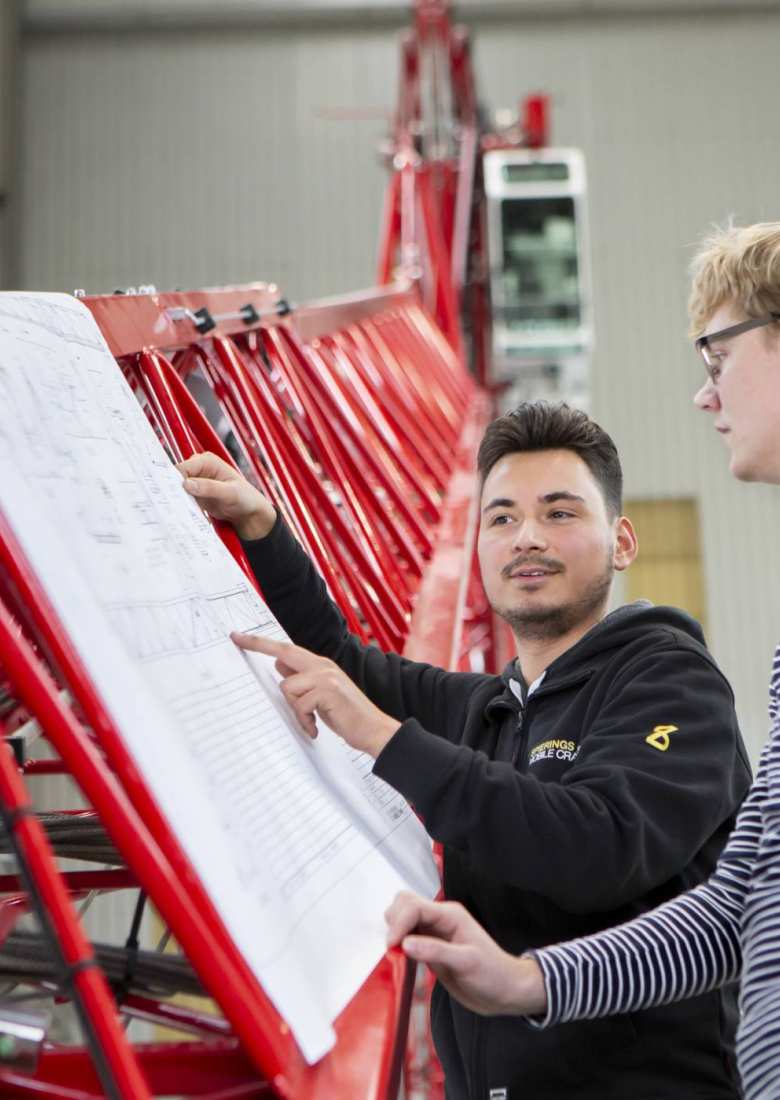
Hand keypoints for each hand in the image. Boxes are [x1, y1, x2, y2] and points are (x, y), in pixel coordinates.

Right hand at [177, 452, 275, 540]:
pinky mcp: (194, 494)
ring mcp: (195, 481)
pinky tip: (181, 514)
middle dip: (173, 491)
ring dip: (176, 500)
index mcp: (207, 461)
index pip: (183, 468)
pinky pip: (181, 499)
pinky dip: (181, 505)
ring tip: (176, 511)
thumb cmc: (245, 498)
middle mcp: (199, 468)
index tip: (170, 494)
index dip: (173, 480)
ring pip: (177, 489)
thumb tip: (186, 484)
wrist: (249, 513)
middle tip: (171, 506)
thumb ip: (209, 487)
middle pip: (176, 478)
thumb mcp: (229, 493)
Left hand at [232, 633, 399, 756]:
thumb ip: (303, 681)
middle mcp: (322, 665)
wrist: (374, 729)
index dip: (262, 643)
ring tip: (309, 721)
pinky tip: (315, 727)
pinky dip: (304, 720)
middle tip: (235, 638)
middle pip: (284, 651)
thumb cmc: (347, 715)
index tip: (240, 636)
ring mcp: (326, 676)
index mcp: (320, 665)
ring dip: (294, 709)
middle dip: (257, 644)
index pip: (287, 649)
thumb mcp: (321, 695)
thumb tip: (280, 669)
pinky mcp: (328, 690)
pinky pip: (299, 705)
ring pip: (287, 687)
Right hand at [385, 892, 547, 1017]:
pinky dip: (399, 944)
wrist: (504, 991)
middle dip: (394, 921)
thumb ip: (435, 951)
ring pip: (403, 918)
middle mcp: (439, 919)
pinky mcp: (429, 948)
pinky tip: (403, 958)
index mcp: (450, 915)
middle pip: (405, 903)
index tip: (393, 945)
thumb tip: (405, 944)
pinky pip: (407, 937)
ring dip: (395, 931)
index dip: (400, 922)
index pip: (414, 906)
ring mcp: (433, 933)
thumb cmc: (493, 974)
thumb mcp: (466, 962)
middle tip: (395, 948)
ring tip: (398, 953)